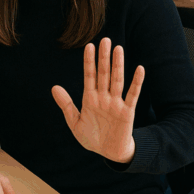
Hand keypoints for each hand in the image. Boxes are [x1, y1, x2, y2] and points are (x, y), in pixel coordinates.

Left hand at [52, 38, 144, 163]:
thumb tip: (54, 87)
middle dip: (103, 58)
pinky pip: (132, 95)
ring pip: (116, 80)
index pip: (89, 76)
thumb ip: (66, 105)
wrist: (108, 153)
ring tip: (118, 49)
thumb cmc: (92, 138)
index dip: (89, 62)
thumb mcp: (75, 123)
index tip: (89, 46)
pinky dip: (136, 82)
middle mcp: (103, 97)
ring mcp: (115, 103)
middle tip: (105, 40)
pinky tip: (139, 69)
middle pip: (103, 74)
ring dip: (117, 65)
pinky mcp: (127, 111)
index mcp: (90, 99)